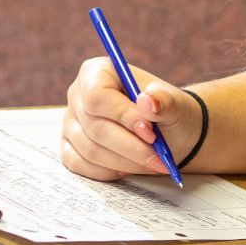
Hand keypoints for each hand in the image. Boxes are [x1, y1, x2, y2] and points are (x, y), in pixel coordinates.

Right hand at [61, 57, 202, 180]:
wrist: (168, 134)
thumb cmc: (167, 114)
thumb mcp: (175, 104)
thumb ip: (165, 101)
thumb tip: (147, 101)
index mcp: (97, 72)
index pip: (97, 96)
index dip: (123, 117)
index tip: (151, 133)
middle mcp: (77, 96)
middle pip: (95, 127)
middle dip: (132, 147)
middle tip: (160, 158)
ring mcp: (70, 123)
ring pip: (91, 150)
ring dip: (126, 162)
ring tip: (152, 162)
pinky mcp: (69, 148)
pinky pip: (81, 166)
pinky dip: (110, 172)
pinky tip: (131, 167)